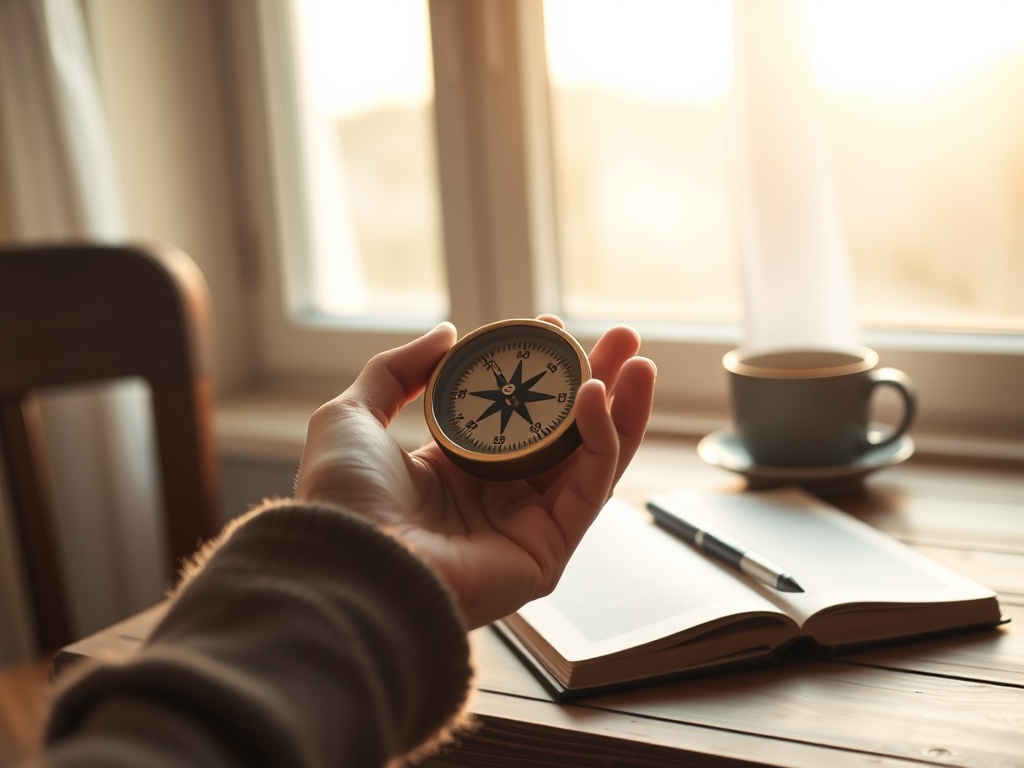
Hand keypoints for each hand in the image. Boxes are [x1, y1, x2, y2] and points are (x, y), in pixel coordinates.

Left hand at [295, 317, 656, 627]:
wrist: (350, 563)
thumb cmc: (342, 498)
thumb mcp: (353, 413)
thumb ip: (398, 370)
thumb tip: (447, 332)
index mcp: (454, 469)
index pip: (516, 414)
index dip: (538, 370)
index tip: (552, 327)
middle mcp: (496, 497)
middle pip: (564, 434)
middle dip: (597, 383)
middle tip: (622, 339)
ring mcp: (526, 526)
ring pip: (590, 460)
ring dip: (621, 409)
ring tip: (639, 360)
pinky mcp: (548, 552)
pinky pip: (588, 490)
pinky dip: (602, 441)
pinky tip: (600, 396)